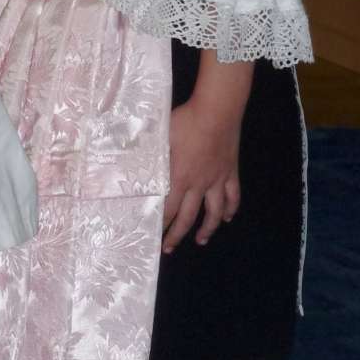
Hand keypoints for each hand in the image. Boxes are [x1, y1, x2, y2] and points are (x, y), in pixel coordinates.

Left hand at [163, 96, 241, 252]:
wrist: (217, 111)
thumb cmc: (185, 121)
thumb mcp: (161, 136)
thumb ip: (148, 151)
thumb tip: (127, 158)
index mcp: (179, 177)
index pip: (168, 208)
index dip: (161, 223)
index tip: (153, 235)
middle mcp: (199, 184)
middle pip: (189, 216)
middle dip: (177, 234)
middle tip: (169, 248)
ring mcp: (217, 179)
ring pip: (214, 212)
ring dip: (207, 229)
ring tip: (201, 241)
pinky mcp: (231, 172)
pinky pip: (233, 196)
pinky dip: (230, 209)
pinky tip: (227, 218)